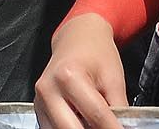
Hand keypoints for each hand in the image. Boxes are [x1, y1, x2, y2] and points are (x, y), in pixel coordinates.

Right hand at [34, 14, 127, 128]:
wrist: (77, 38)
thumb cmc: (96, 53)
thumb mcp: (114, 78)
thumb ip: (118, 107)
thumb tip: (121, 128)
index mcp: (69, 76)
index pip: (95, 115)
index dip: (112, 128)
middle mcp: (48, 90)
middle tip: (109, 128)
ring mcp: (40, 101)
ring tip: (96, 123)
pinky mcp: (38, 108)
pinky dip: (69, 128)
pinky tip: (83, 122)